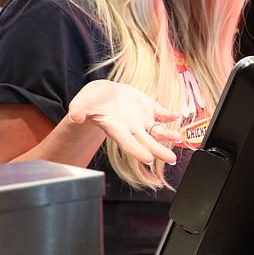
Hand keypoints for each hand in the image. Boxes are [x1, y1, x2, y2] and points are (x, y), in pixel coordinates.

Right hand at [66, 80, 180, 165]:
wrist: (103, 94)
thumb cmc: (91, 102)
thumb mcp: (81, 103)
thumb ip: (79, 110)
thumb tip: (75, 116)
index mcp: (115, 128)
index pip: (128, 143)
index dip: (138, 151)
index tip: (148, 159)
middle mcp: (131, 127)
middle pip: (147, 142)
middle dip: (159, 150)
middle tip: (171, 159)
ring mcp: (141, 119)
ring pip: (157, 130)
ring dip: (168, 134)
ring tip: (178, 137)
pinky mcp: (149, 108)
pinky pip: (162, 113)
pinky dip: (169, 114)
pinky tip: (177, 114)